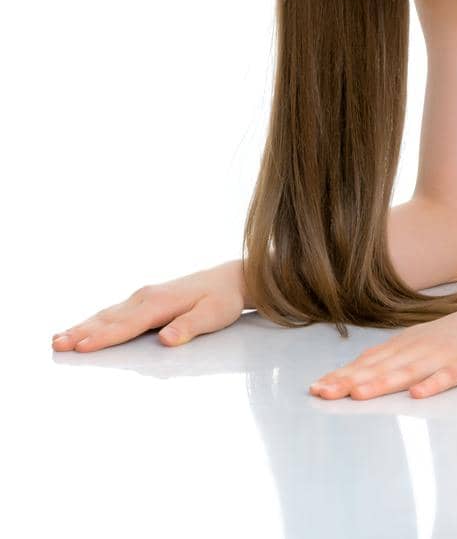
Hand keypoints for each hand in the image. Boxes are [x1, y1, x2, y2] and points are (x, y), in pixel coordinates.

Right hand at [53, 260, 245, 351]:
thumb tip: (166, 340)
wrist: (232, 279)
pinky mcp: (144, 300)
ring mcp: (143, 297)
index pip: (126, 325)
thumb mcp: (214, 315)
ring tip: (57, 339)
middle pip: (108, 319)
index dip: (103, 338)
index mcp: (160, 303)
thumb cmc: (223, 300)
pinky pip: (113, 312)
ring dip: (81, 327)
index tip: (80, 348)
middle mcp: (146, 298)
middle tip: (56, 346)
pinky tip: (80, 329)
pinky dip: (94, 322)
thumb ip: (189, 327)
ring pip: (107, 315)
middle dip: (81, 332)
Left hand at [309, 298, 456, 399]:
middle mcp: (418, 349)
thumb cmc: (454, 337)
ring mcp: (442, 357)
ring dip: (382, 383)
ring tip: (359, 394)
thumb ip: (389, 358)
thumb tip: (352, 375)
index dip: (342, 375)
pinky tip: (418, 395)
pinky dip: (432, 385)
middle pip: (380, 368)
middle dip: (350, 381)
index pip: (367, 362)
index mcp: (405, 345)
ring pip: (407, 372)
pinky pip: (447, 377)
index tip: (316, 389)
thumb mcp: (419, 342)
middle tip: (323, 393)